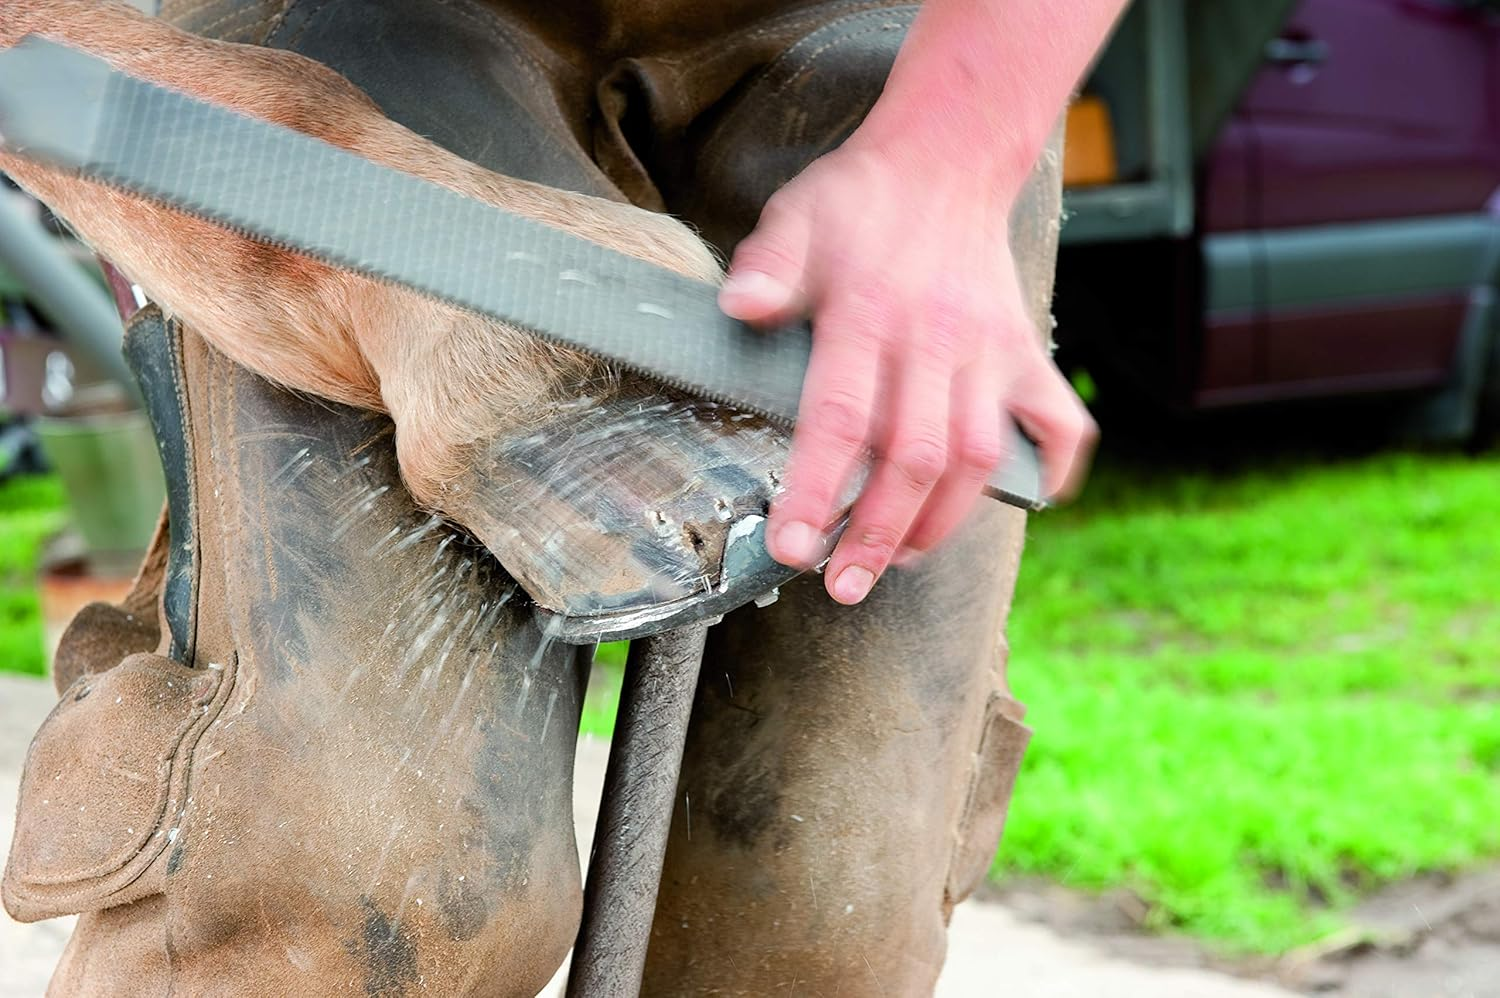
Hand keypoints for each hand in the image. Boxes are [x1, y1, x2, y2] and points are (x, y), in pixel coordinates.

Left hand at [719, 141, 1094, 604]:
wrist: (946, 159)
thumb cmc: (858, 202)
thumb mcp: (796, 218)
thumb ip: (767, 267)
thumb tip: (738, 307)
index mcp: (869, 313)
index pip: (839, 418)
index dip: (814, 491)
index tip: (791, 548)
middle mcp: (936, 340)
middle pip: (912, 458)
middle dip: (875, 533)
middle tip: (841, 584)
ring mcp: (989, 352)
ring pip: (977, 458)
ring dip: (940, 523)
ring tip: (895, 560)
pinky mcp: (1026, 355)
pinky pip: (1059, 422)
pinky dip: (1050, 469)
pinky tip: (1024, 502)